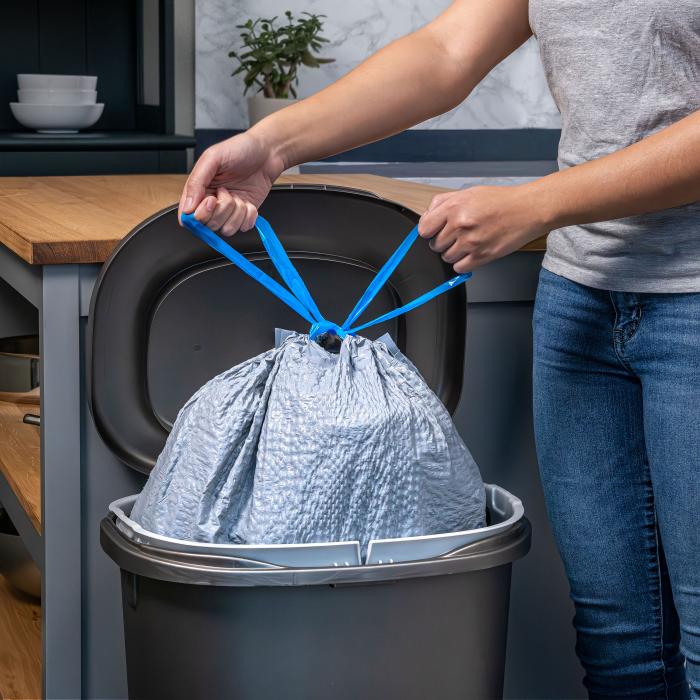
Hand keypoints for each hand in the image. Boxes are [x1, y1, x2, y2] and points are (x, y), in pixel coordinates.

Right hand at [178, 130, 285, 234]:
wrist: (267, 151)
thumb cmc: (240, 149)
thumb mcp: (213, 157)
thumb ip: (196, 181)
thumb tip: (187, 206)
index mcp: (199, 190)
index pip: (189, 217)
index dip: (199, 215)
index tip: (211, 201)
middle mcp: (213, 203)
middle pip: (209, 226)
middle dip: (222, 211)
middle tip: (226, 191)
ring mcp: (230, 210)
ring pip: (227, 229)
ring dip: (236, 213)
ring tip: (239, 195)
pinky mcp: (245, 214)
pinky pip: (244, 227)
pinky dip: (249, 216)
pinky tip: (249, 201)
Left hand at [417, 184, 549, 272]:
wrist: (528, 210)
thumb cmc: (501, 201)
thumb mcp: (468, 193)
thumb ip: (443, 202)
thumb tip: (427, 217)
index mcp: (454, 207)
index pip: (424, 229)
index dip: (429, 231)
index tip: (434, 231)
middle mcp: (461, 225)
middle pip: (435, 245)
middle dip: (444, 241)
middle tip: (457, 235)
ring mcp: (471, 242)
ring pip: (446, 258)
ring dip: (454, 253)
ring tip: (467, 242)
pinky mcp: (482, 256)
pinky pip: (459, 268)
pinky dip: (463, 263)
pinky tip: (472, 253)